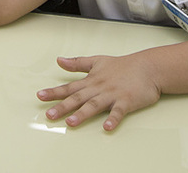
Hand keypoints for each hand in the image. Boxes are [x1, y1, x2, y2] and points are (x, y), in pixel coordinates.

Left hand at [37, 54, 161, 130]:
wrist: (148, 67)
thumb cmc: (122, 66)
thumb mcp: (97, 61)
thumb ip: (77, 63)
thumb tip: (59, 60)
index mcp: (91, 81)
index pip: (69, 87)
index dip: (54, 92)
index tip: (40, 96)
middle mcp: (98, 88)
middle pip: (78, 98)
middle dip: (62, 107)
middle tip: (49, 115)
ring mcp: (112, 95)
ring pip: (94, 105)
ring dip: (82, 114)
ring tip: (71, 123)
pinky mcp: (126, 101)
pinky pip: (118, 112)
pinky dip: (113, 119)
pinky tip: (107, 127)